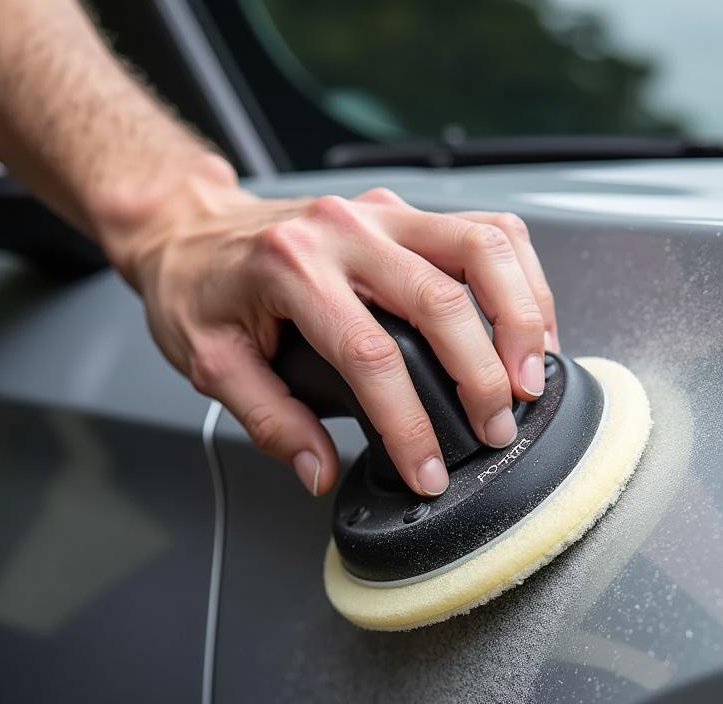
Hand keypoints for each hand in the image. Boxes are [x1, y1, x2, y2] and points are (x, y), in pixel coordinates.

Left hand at [109, 168, 558, 496]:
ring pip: (484, 248)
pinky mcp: (404, 212)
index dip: (410, 424)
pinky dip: (521, 278)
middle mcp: (344, 231)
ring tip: (532, 377)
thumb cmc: (197, 288)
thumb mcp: (210, 363)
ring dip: (522, 316)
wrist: (190, 225)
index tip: (430, 472)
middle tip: (496, 430)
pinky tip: (528, 324)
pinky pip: (486, 230)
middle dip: (482, 378)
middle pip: (442, 301)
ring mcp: (382, 213)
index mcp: (291, 270)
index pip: (372, 356)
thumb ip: (271, 421)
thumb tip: (322, 470)